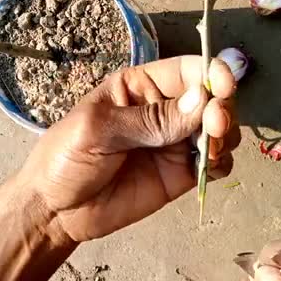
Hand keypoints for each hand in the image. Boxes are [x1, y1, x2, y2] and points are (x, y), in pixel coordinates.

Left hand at [17, 56, 239, 241]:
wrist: (55, 210)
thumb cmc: (65, 157)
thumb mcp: (98, 130)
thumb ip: (149, 119)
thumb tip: (201, 101)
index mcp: (140, 86)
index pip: (187, 70)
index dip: (212, 73)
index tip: (224, 87)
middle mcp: (164, 110)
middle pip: (210, 98)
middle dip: (221, 108)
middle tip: (214, 126)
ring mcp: (174, 143)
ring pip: (218, 130)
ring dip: (224, 136)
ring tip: (209, 151)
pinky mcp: (180, 174)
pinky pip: (214, 163)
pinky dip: (222, 163)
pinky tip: (210, 168)